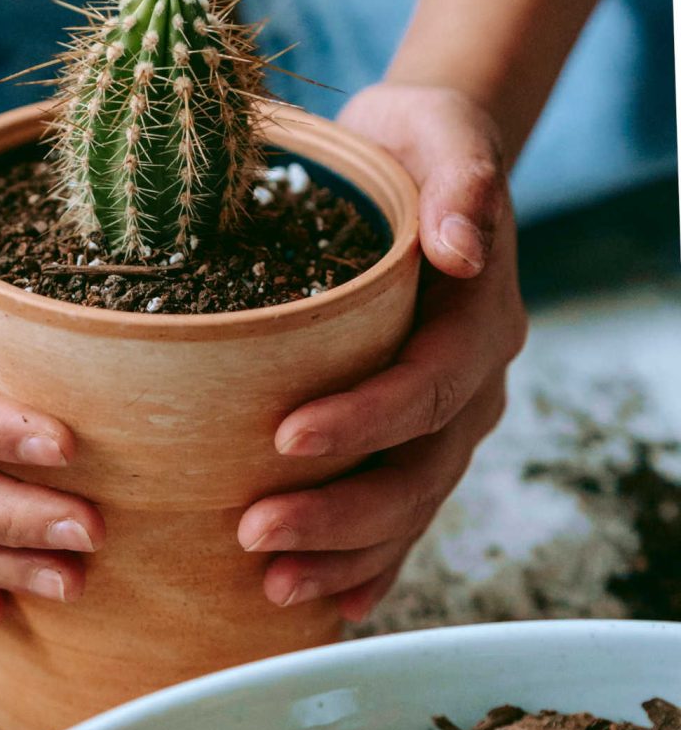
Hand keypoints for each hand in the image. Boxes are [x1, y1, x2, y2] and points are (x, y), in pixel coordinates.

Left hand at [238, 84, 526, 618]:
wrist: (419, 168)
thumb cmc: (411, 148)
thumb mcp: (437, 133)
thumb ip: (461, 180)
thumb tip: (462, 249)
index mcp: (477, 317)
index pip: (425, 384)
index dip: (363, 420)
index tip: (283, 438)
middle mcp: (472, 381)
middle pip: (418, 468)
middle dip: (340, 512)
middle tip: (253, 535)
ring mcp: (448, 416)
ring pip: (409, 505)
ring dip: (345, 553)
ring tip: (272, 585)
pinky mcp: (416, 432)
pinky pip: (402, 509)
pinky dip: (369, 560)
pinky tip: (327, 596)